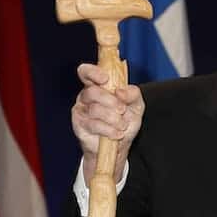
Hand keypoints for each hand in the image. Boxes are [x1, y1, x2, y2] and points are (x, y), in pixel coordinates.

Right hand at [71, 63, 144, 181]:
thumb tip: (120, 91)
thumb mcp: (136, 105)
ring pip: (94, 109)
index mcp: (98, 85)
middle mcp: (86, 95)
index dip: (93, 72)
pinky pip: (93, 125)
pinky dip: (109, 130)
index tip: (105, 79)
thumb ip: (133, 93)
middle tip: (122, 110)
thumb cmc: (125, 120)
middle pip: (92, 92)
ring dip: (113, 119)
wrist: (120, 144)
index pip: (86, 72)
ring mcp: (81, 110)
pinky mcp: (79, 125)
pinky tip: (117, 134)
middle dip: (110, 101)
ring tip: (122, 126)